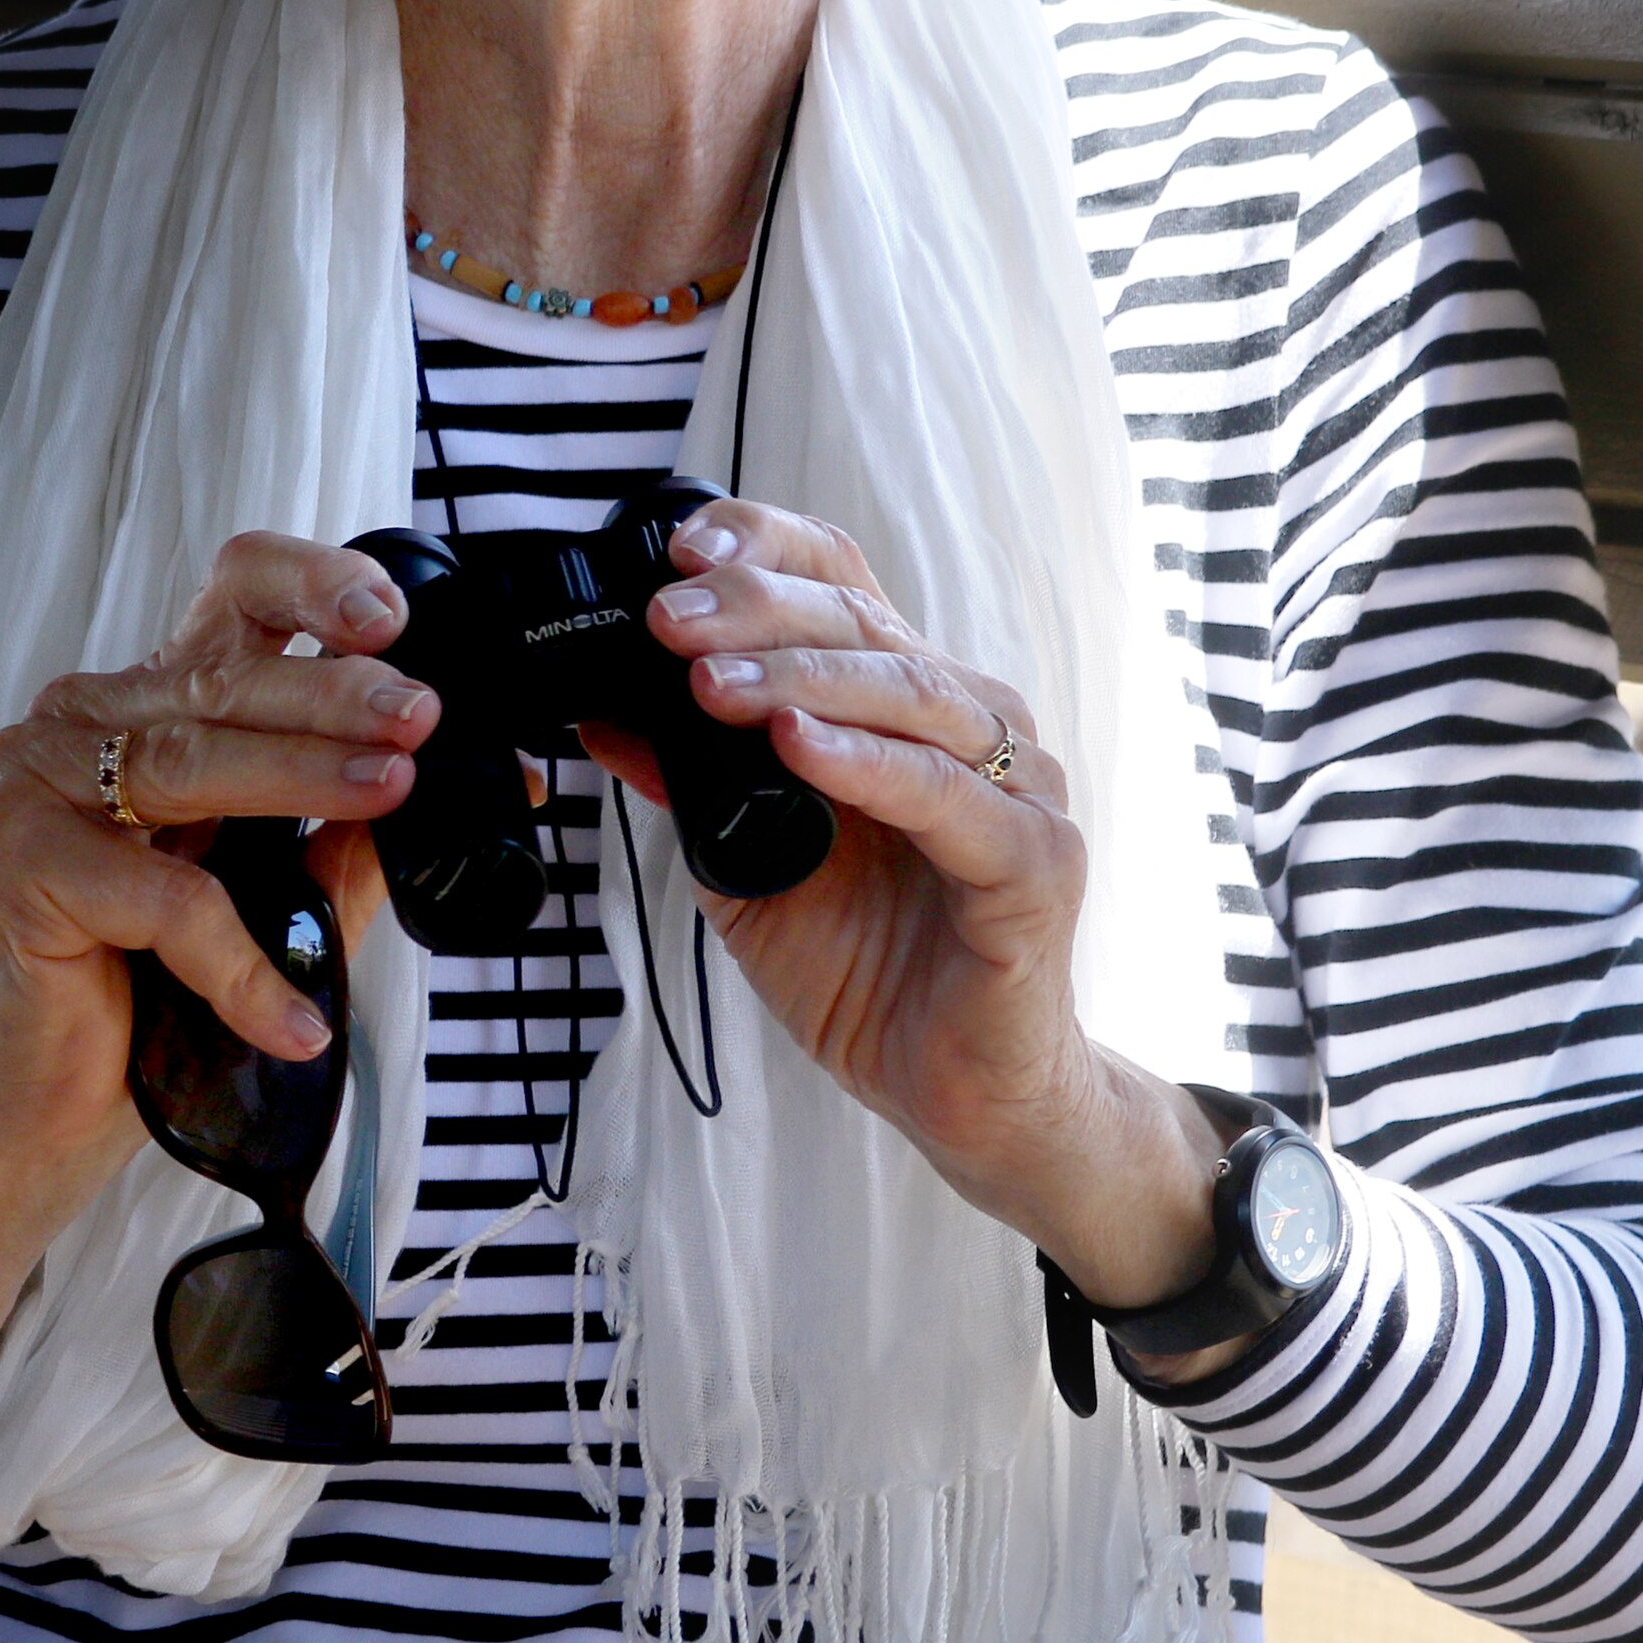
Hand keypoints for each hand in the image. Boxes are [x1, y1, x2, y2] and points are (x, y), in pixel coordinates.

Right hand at [0, 534, 433, 1419]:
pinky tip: (294, 1017)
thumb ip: (349, 837)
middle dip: (337, 692)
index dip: (310, 585)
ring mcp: (35, 783)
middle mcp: (83, 722)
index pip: (230, 596)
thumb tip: (477, 785)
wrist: (37, 1116)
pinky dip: (239, 960)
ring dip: (304, 778)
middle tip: (421, 717)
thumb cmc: (149, 999)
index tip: (391, 617)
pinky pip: (159, 896)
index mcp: (149, 705)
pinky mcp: (15, 862)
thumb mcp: (274, 898)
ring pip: (191, 760)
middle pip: (223, 676)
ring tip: (392, 799)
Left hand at [593, 503, 1224, 1322]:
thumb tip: (606, 713)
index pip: (842, 584)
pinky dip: (868, 763)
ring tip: (710, 685)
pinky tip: (798, 747)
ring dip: (798, 679)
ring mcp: (1016, 786)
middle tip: (664, 620)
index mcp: (904, 706)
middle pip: (864, 625)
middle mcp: (970, 724)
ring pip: (907, 694)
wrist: (955, 1093)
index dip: (766, 548)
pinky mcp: (1037, 862)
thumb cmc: (870, 972)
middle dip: (753, 612)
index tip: (677, 549)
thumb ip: (693, 786)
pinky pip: (946, 796)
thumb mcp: (748, 866)